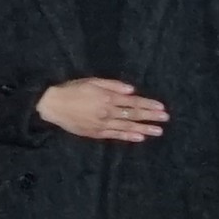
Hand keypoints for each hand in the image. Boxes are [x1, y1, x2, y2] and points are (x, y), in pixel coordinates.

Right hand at [40, 77, 171, 141]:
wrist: (53, 105)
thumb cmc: (72, 90)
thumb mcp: (92, 81)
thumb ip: (113, 85)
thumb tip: (131, 90)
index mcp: (107, 97)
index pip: (133, 102)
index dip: (148, 105)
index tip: (162, 107)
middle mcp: (107, 112)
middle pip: (133, 115)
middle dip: (151, 117)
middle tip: (165, 119)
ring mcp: (102, 124)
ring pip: (127, 127)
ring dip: (144, 129)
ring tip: (158, 131)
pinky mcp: (96, 133)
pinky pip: (115, 135)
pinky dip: (128, 137)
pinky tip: (139, 138)